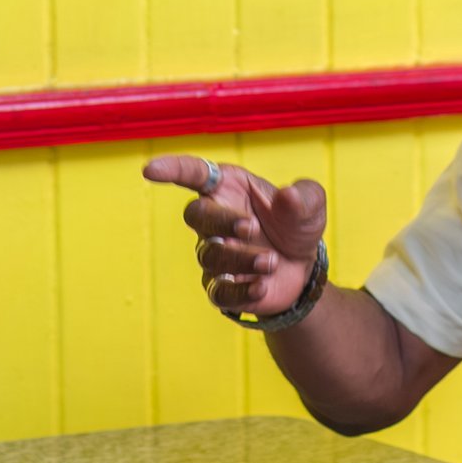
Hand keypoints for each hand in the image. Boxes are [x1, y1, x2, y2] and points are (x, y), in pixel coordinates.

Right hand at [143, 155, 326, 320]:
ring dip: (241, 259)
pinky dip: (240, 291)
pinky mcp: (221, 288)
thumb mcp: (310, 206)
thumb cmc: (296, 226)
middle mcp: (214, 219)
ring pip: (210, 256)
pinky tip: (261, 287)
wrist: (303, 269)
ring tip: (271, 262)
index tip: (151, 170)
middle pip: (197, 215)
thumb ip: (304, 196)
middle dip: (222, 222)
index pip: (193, 173)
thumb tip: (288, 195)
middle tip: (251, 228)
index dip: (172, 169)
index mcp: (229, 188)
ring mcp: (213, 254)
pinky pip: (219, 293)